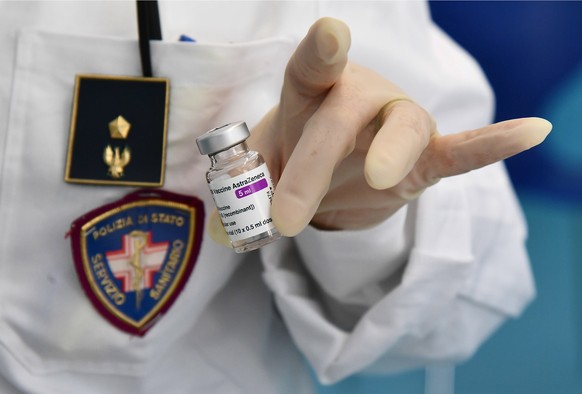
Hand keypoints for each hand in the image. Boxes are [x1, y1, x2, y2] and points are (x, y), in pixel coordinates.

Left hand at [207, 17, 551, 244]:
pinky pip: (461, 149)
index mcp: (312, 88)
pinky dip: (492, 145)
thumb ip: (246, 193)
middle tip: (283, 219)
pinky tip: (533, 132)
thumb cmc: (295, 154)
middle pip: (340, 118)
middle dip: (310, 169)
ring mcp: (397, 122)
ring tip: (378, 181)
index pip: (312, 66)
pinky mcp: (426, 156)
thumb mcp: (263, 167)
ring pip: (402, 131)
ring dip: (386, 159)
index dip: (320, 52)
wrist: (329, 171)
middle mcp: (358, 95)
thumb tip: (223, 233)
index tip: (330, 36)